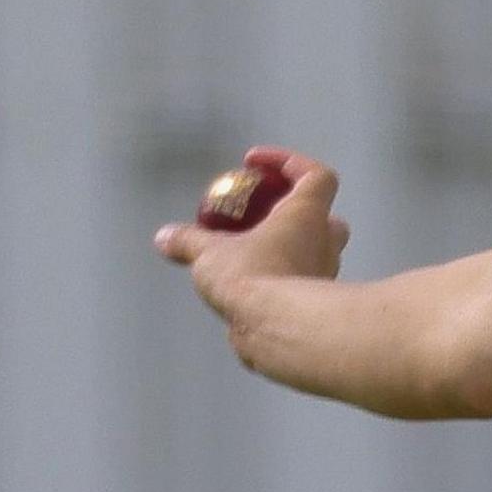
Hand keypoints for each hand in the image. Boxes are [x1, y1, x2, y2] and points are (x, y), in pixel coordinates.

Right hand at [154, 146, 351, 319]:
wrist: (278, 330)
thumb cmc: (253, 278)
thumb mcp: (209, 254)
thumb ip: (188, 242)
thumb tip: (164, 237)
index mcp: (307, 215)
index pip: (316, 175)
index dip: (289, 161)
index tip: (254, 162)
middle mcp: (324, 243)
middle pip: (327, 217)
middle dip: (298, 212)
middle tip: (263, 214)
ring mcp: (324, 275)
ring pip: (316, 254)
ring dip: (289, 249)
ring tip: (249, 253)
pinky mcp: (313, 306)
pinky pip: (300, 285)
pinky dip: (280, 280)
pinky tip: (249, 287)